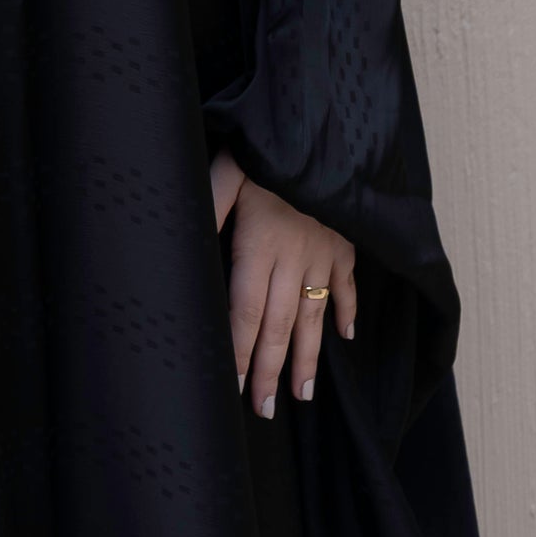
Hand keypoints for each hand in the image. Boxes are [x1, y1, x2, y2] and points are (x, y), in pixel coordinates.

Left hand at [209, 149, 356, 416]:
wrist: (321, 125)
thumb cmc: (265, 147)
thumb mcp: (226, 169)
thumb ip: (208, 207)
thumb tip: (186, 244)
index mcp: (259, 243)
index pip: (246, 310)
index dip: (240, 350)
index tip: (235, 385)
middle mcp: (293, 256)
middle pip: (280, 324)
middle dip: (271, 370)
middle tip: (266, 411)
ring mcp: (324, 250)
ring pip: (315, 313)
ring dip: (308, 357)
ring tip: (303, 396)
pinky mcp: (346, 239)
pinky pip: (348, 281)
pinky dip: (348, 310)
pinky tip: (346, 338)